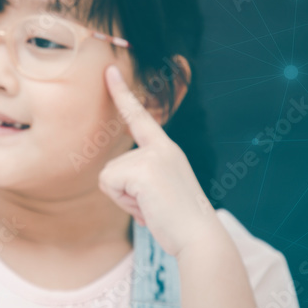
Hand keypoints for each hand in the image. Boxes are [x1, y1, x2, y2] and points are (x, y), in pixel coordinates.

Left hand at [98, 64, 222, 257]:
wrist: (199, 238)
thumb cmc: (178, 222)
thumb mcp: (160, 192)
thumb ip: (141, 178)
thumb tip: (113, 180)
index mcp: (166, 150)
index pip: (140, 118)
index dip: (122, 94)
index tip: (109, 69)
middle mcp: (161, 148)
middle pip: (112, 166)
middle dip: (122, 194)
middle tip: (151, 206)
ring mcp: (153, 157)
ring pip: (108, 177)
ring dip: (124, 200)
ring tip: (151, 208)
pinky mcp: (144, 170)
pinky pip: (109, 184)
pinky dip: (123, 202)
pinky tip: (147, 209)